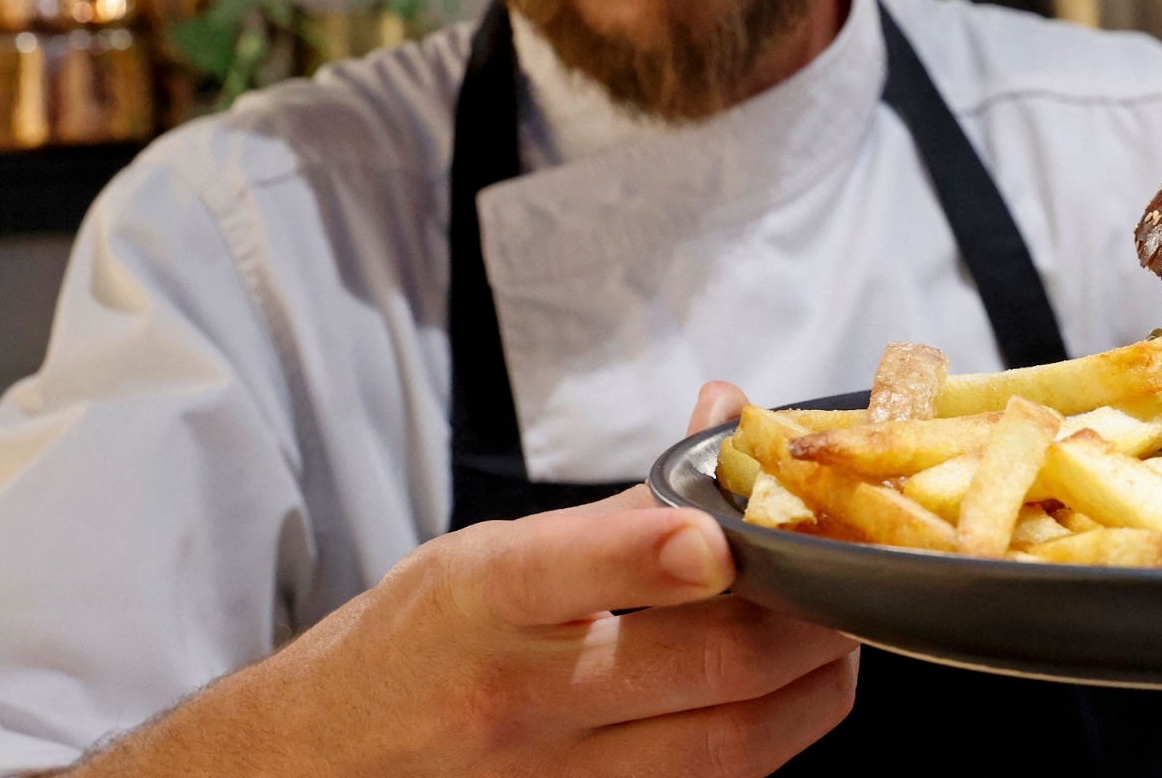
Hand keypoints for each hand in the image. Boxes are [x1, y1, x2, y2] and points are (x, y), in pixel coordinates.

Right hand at [72, 382, 850, 777]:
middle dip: (806, 613)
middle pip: (704, 664)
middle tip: (848, 574)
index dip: (653, 555)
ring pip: (732, 743)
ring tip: (839, 636)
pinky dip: (770, 743)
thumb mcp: (486, 555)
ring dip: (813, 684)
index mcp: (486, 601)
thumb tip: (727, 419)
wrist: (313, 768)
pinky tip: (786, 703)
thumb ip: (622, 504)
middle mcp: (518, 697)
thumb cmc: (415, 647)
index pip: (572, 572)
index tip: (717, 538)